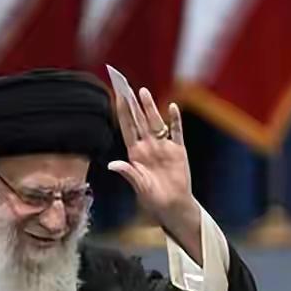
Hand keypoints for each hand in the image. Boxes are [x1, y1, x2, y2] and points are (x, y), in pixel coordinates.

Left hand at [108, 87, 201, 260]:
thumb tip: (112, 165)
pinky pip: (176, 132)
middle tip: (125, 85)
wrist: (173, 206)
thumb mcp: (139, 186)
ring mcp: (163, 147)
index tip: (116, 95)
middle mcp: (148, 147)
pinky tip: (172, 108)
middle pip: (139, 120)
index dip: (122, 111)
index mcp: (135, 154)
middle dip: (132, 103)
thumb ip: (128, 173)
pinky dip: (175, 120)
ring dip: (150, 107)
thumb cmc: (153, 199)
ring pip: (155, 123)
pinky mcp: (178, 151)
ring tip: (143, 92)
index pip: (127, 128)